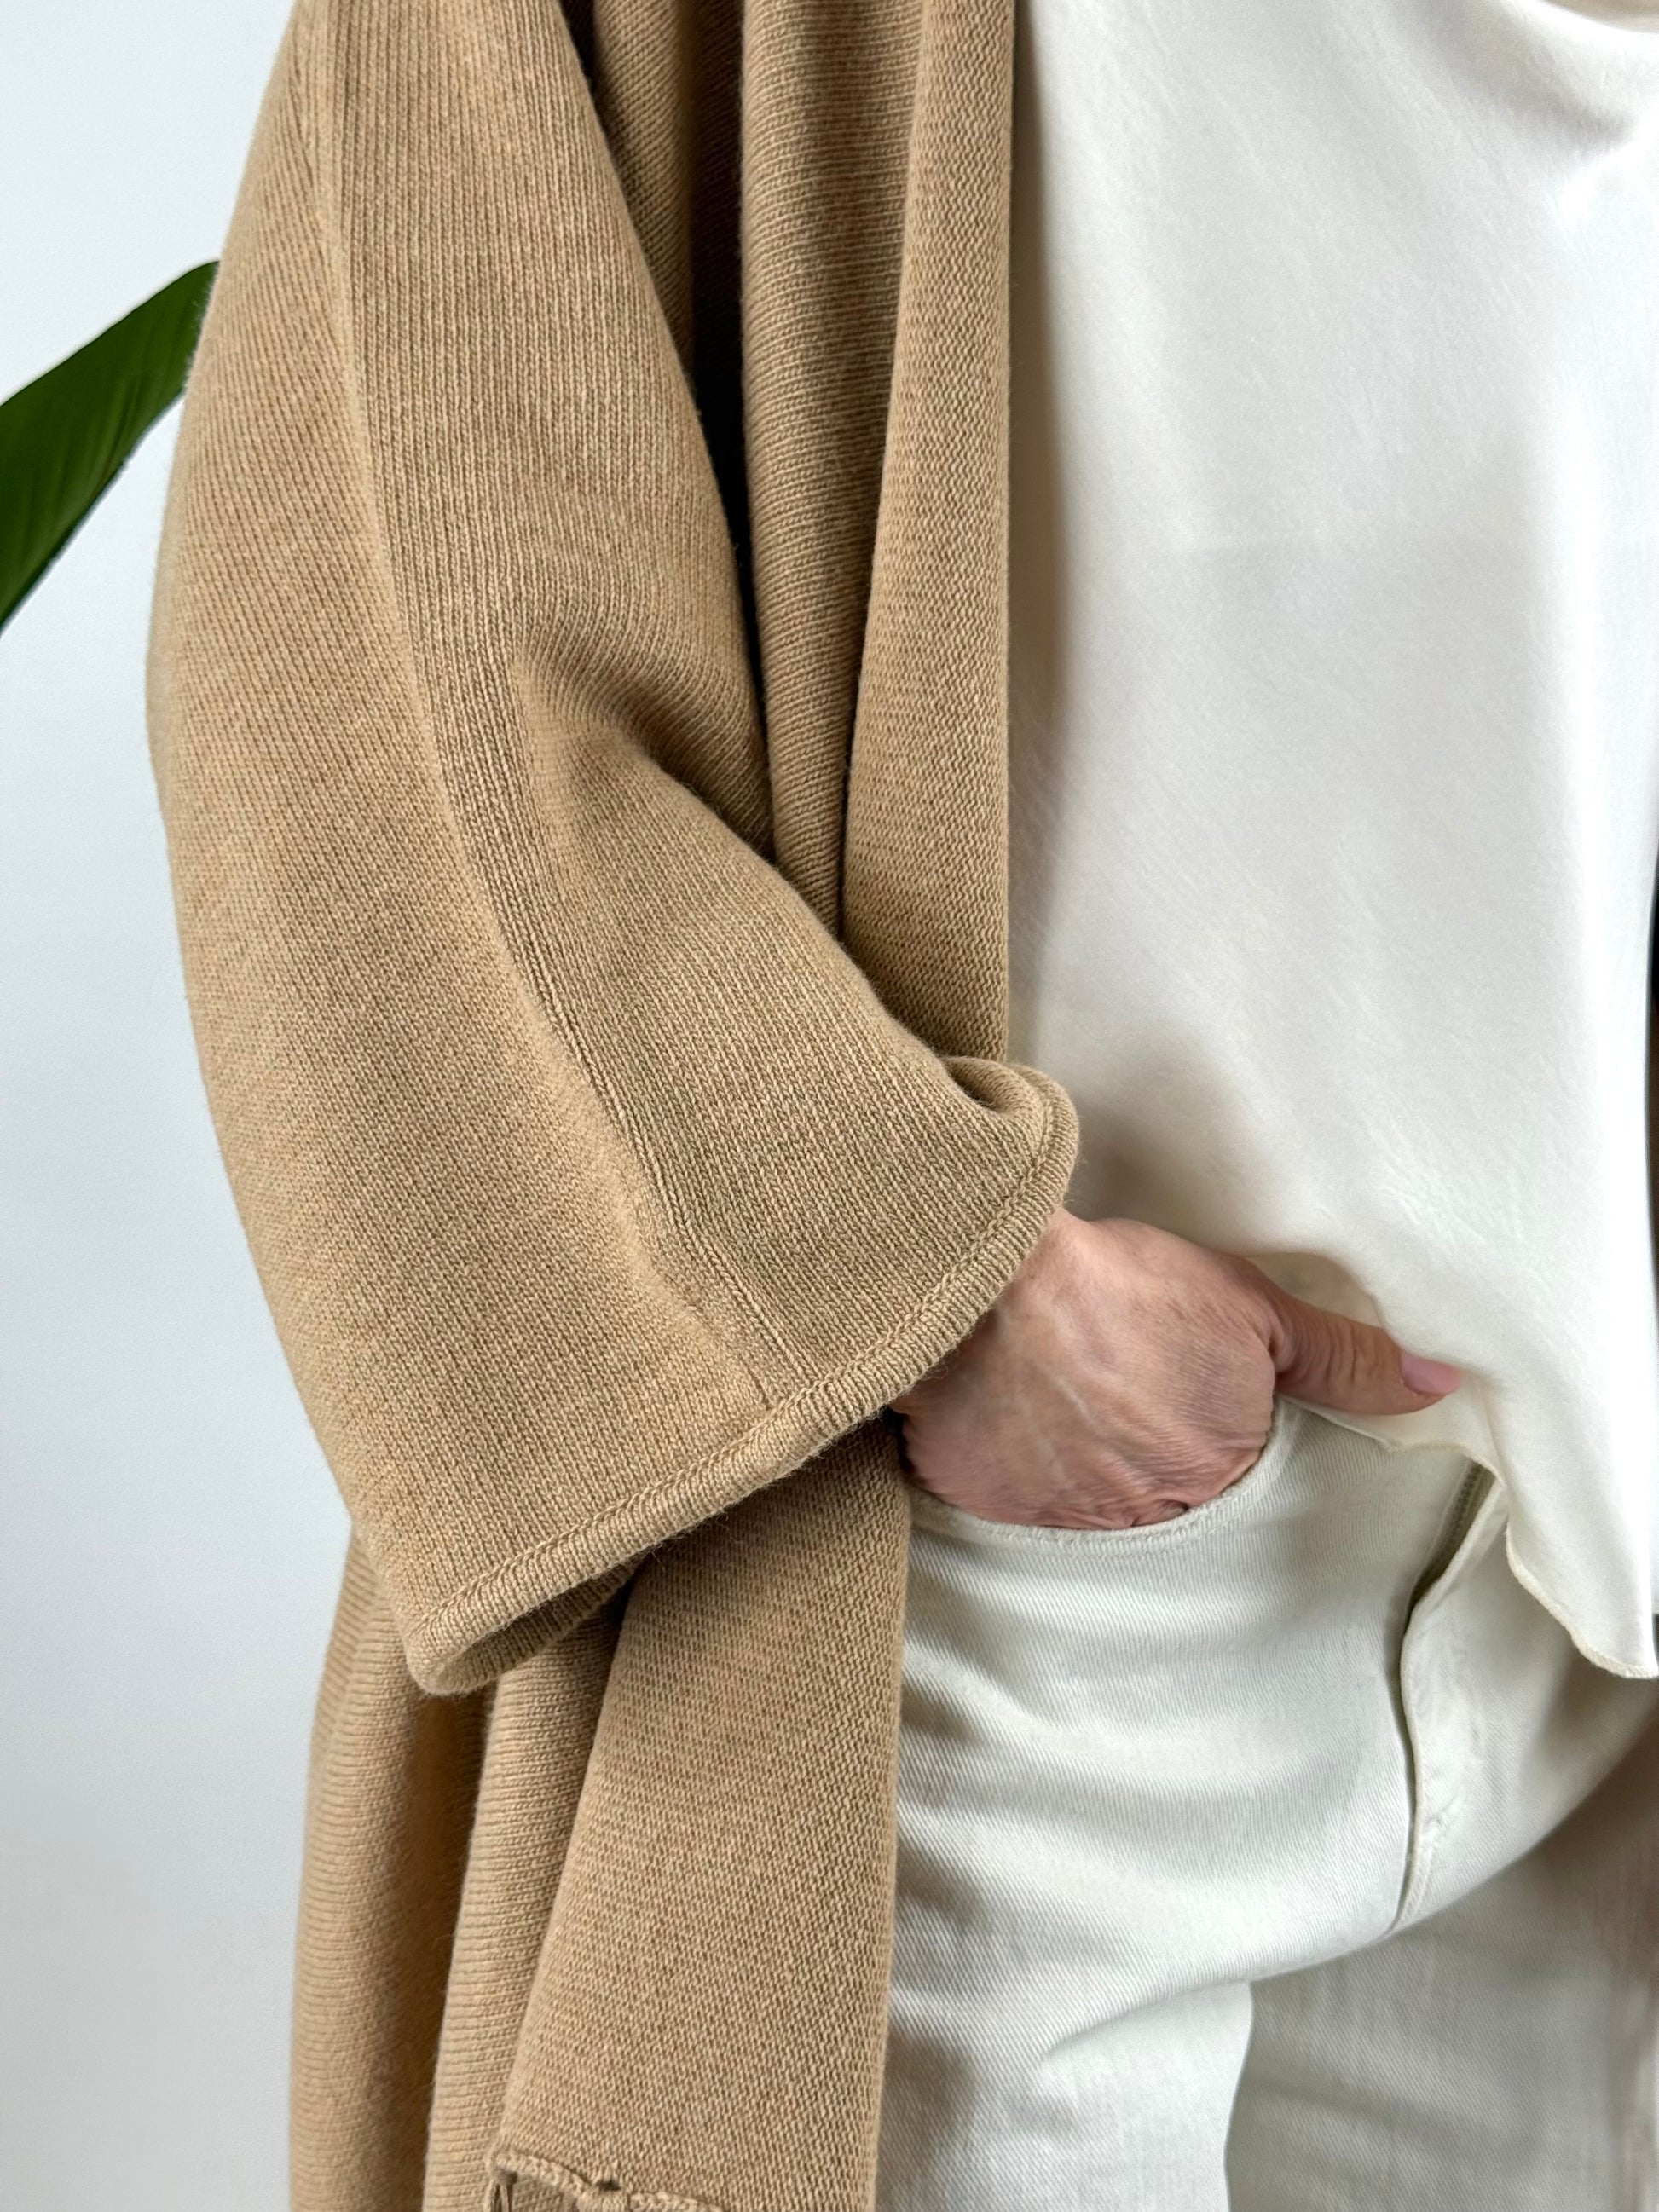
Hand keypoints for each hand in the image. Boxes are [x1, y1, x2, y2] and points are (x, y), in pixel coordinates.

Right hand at [889, 1210, 1461, 1527]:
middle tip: (1120, 1375)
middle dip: (1148, 1445)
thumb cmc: (1124, 1290)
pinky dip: (1015, 1459)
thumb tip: (1437, 1384)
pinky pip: (1013, 1494)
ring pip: (1086, 1496)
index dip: (1209, 1418)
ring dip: (1083, 1455)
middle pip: (1160, 1491)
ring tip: (1063, 1384)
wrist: (992, 1287)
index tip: (1178, 1378)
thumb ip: (1343, 1359)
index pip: (1232, 1470)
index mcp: (1216, 1473)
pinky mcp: (987, 1503)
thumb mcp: (1253, 1309)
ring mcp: (1061, 1515)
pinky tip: (1011, 1405)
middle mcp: (1144, 1513)